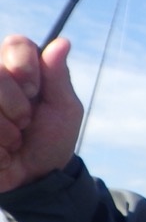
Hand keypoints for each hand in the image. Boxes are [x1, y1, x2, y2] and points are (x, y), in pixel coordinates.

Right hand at [0, 35, 82, 192]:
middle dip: (16, 103)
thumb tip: (62, 42)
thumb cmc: (51, 140)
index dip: (26, 68)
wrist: (34, 178)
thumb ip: (58, 77)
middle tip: (25, 122)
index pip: (16, 43)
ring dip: (4, 128)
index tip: (35, 91)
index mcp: (17, 67)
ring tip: (14, 139)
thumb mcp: (64, 110)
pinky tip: (2, 152)